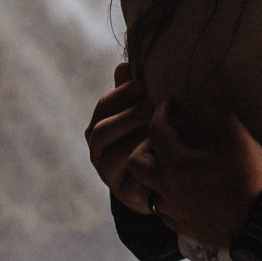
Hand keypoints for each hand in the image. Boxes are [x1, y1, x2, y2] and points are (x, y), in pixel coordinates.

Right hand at [86, 59, 156, 215]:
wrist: (152, 184)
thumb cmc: (144, 140)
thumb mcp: (137, 116)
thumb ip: (129, 95)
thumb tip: (123, 65)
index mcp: (98, 129)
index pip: (102, 108)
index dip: (119, 95)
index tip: (140, 85)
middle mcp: (97, 153)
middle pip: (102, 132)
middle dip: (127, 118)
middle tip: (151, 107)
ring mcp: (109, 176)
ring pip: (116, 158)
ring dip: (138, 142)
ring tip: (159, 131)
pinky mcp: (126, 195)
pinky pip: (134, 183)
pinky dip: (148, 170)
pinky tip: (163, 157)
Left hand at [122, 93, 261, 249]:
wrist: (259, 227)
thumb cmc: (250, 181)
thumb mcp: (240, 143)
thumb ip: (221, 112)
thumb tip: (212, 83)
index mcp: (179, 164)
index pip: (157, 130)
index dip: (162, 113)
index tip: (172, 105)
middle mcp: (168, 187)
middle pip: (137, 163)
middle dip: (145, 147)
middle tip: (165, 139)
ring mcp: (173, 210)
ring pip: (149, 189)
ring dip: (156, 174)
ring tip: (175, 166)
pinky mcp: (182, 227)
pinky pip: (164, 210)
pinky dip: (168, 197)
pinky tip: (185, 192)